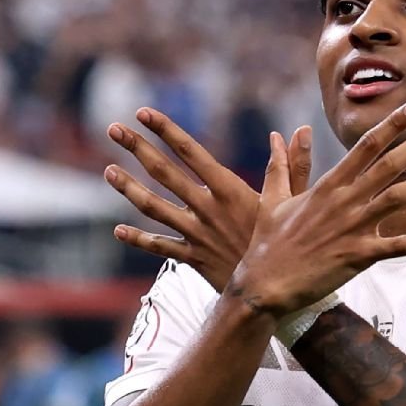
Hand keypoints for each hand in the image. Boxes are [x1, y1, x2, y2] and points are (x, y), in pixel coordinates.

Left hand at [104, 108, 311, 291]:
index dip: (165, 130)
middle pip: (164, 173)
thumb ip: (290, 165)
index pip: (191, 152)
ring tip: (108, 170)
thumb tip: (298, 131)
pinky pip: (160, 247)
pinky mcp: (193, 257)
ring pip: (154, 207)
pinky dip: (139, 239)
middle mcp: (207, 209)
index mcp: (230, 190)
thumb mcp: (292, 202)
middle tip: (114, 128)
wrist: (275, 291)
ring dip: (129, 188)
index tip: (143, 113)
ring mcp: (196, 234)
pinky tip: (118, 230)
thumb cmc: (287, 244)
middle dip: (137, 148)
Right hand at [229, 101, 405, 316]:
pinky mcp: (359, 256)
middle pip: (389, 165)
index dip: (391, 126)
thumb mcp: (273, 198)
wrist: (264, 283)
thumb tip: (281, 133)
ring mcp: (353, 228)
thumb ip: (284, 164)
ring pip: (399, 198)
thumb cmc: (268, 241)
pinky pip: (399, 246)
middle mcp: (345, 201)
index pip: (365, 148)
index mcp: (328, 185)